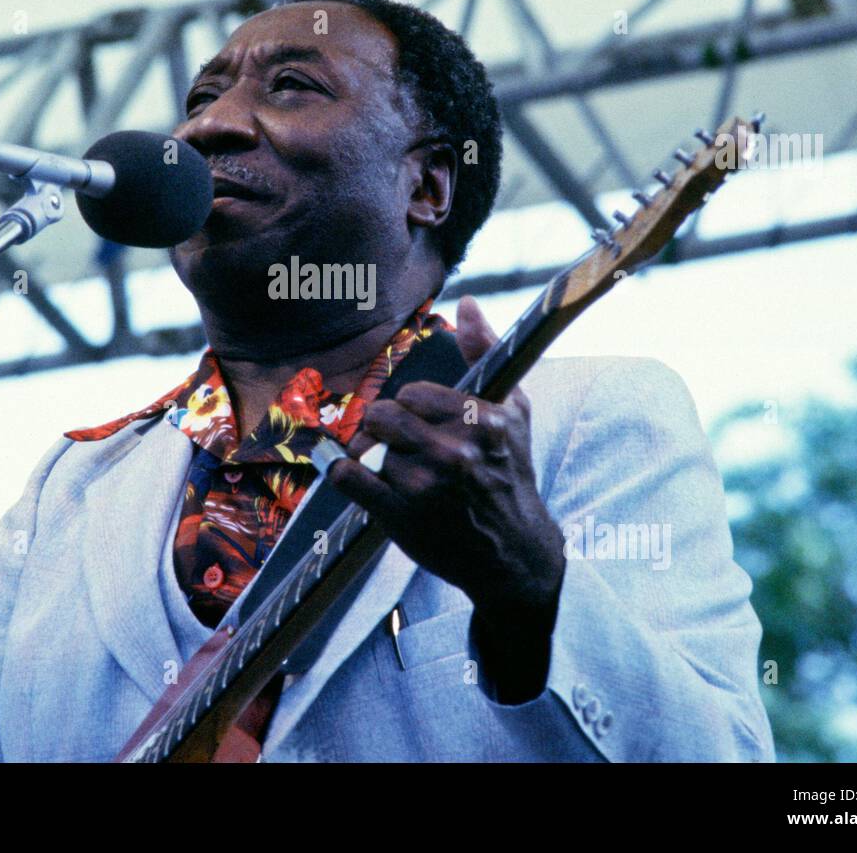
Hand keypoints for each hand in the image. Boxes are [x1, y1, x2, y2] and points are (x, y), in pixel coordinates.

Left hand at [327, 296, 565, 695]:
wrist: (514, 552)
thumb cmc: (510, 473)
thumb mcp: (512, 410)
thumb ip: (485, 352)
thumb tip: (465, 305)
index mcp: (480, 421)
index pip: (413, 394)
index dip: (413, 408)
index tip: (424, 422)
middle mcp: (455, 452)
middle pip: (384, 416)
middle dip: (387, 429)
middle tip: (402, 444)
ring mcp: (424, 486)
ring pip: (372, 448)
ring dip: (381, 459)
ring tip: (407, 476)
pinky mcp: (399, 516)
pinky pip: (348, 476)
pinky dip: (342, 472)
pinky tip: (355, 474)